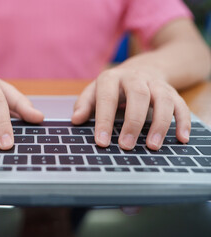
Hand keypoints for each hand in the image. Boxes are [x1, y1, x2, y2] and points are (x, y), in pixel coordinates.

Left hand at [72, 66, 189, 149]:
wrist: (143, 67)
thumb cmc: (113, 86)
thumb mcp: (95, 91)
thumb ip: (84, 104)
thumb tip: (75, 119)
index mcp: (112, 78)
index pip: (107, 98)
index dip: (104, 120)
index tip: (101, 142)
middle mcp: (135, 78)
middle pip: (138, 96)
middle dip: (133, 122)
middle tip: (126, 146)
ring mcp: (156, 84)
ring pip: (163, 100)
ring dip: (160, 124)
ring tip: (152, 146)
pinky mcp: (172, 92)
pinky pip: (181, 105)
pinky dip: (183, 122)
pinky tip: (181, 138)